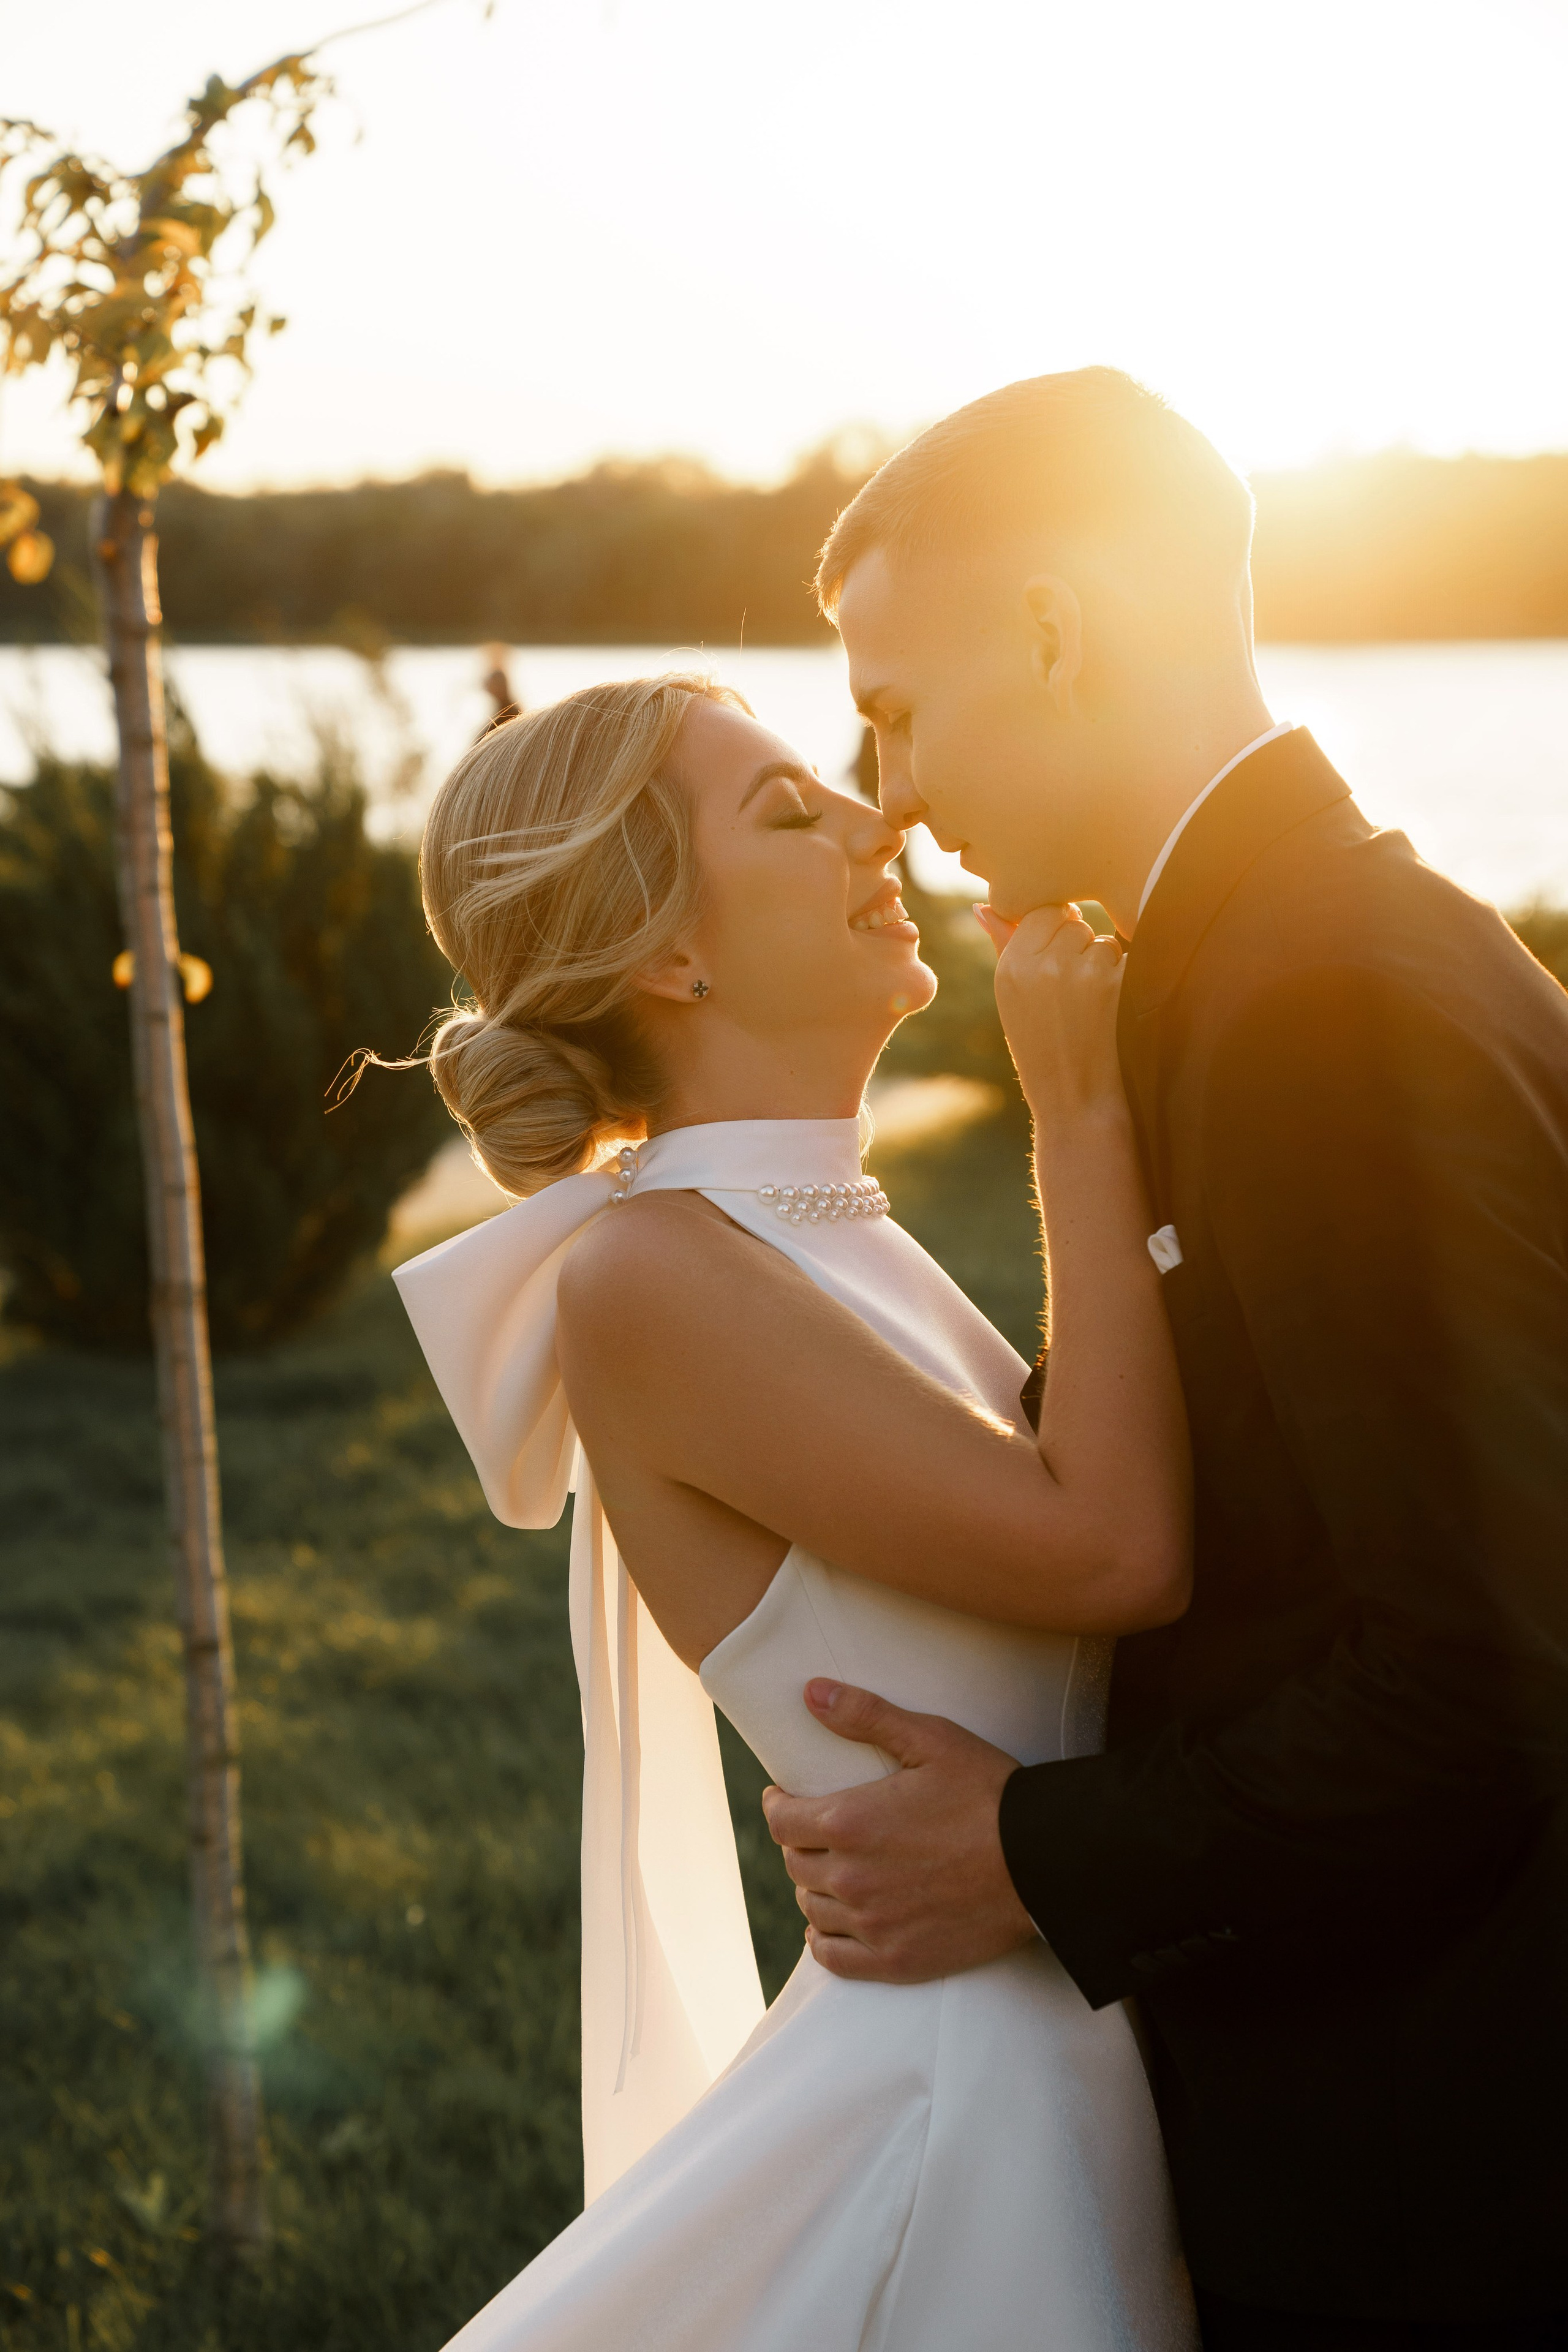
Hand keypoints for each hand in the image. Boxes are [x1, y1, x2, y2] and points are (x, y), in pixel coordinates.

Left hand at [760, 1680, 1036, 1982]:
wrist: (1043, 1863)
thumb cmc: (989, 1794)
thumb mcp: (931, 1739)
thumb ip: (866, 1716)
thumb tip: (811, 1692)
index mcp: (851, 1822)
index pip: (782, 1822)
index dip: (778, 1806)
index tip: (783, 1797)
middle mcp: (852, 1878)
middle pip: (796, 1864)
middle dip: (799, 1842)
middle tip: (816, 1829)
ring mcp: (873, 1923)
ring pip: (813, 1908)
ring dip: (814, 1887)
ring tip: (831, 1870)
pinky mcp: (898, 1959)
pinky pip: (835, 1959)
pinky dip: (824, 1940)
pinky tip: (831, 1925)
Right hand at [975, 901, 1124, 1126]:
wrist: (1075, 1100)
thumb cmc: (1040, 1048)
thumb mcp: (1011, 999)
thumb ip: (1002, 946)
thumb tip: (983, 905)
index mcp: (1011, 966)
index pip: (1042, 911)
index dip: (1055, 934)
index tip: (1056, 965)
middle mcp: (1043, 966)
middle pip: (1075, 923)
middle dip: (1079, 949)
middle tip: (1072, 995)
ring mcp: (1083, 974)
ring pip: (1103, 942)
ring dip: (1104, 965)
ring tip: (1090, 1007)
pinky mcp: (1117, 985)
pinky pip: (1128, 960)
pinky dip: (1125, 981)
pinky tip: (1111, 1012)